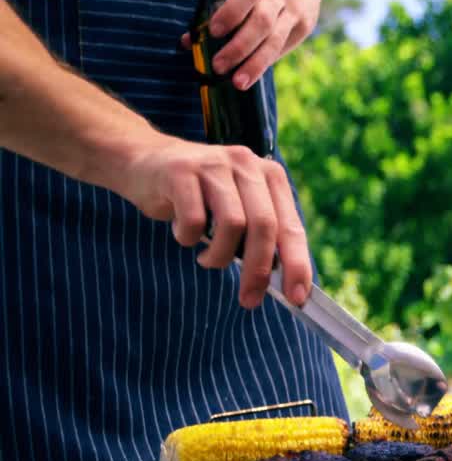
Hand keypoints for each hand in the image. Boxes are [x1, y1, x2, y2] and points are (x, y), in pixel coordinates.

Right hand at [93, 131, 312, 309]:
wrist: (146, 162)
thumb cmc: (200, 197)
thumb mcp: (238, 208)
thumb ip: (260, 235)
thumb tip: (281, 281)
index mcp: (270, 176)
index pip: (291, 226)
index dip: (297, 264)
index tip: (296, 297)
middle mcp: (247, 165)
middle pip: (264, 226)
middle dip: (258, 270)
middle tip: (249, 299)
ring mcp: (214, 165)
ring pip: (232, 224)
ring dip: (220, 255)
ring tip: (208, 259)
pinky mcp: (181, 172)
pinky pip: (194, 220)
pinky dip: (189, 238)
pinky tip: (184, 235)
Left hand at [182, 0, 325, 89]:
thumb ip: (216, 6)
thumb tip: (189, 41)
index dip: (231, 12)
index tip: (214, 31)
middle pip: (262, 21)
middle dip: (239, 47)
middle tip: (219, 66)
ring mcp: (296, 9)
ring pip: (275, 40)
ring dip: (255, 64)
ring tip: (238, 82)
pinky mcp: (305, 25)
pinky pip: (283, 47)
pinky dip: (265, 62)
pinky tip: (252, 74)